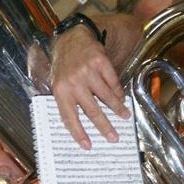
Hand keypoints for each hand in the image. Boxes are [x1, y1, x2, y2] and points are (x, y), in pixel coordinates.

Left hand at [50, 24, 129, 148]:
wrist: (72, 37)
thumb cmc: (64, 65)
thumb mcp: (58, 82)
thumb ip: (67, 101)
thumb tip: (77, 126)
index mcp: (60, 90)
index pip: (69, 117)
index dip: (78, 133)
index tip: (88, 146)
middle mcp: (74, 82)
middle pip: (92, 110)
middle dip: (104, 126)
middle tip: (114, 138)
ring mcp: (88, 72)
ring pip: (106, 96)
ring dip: (117, 109)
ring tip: (125, 116)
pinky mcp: (100, 62)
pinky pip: (113, 82)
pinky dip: (118, 92)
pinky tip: (122, 98)